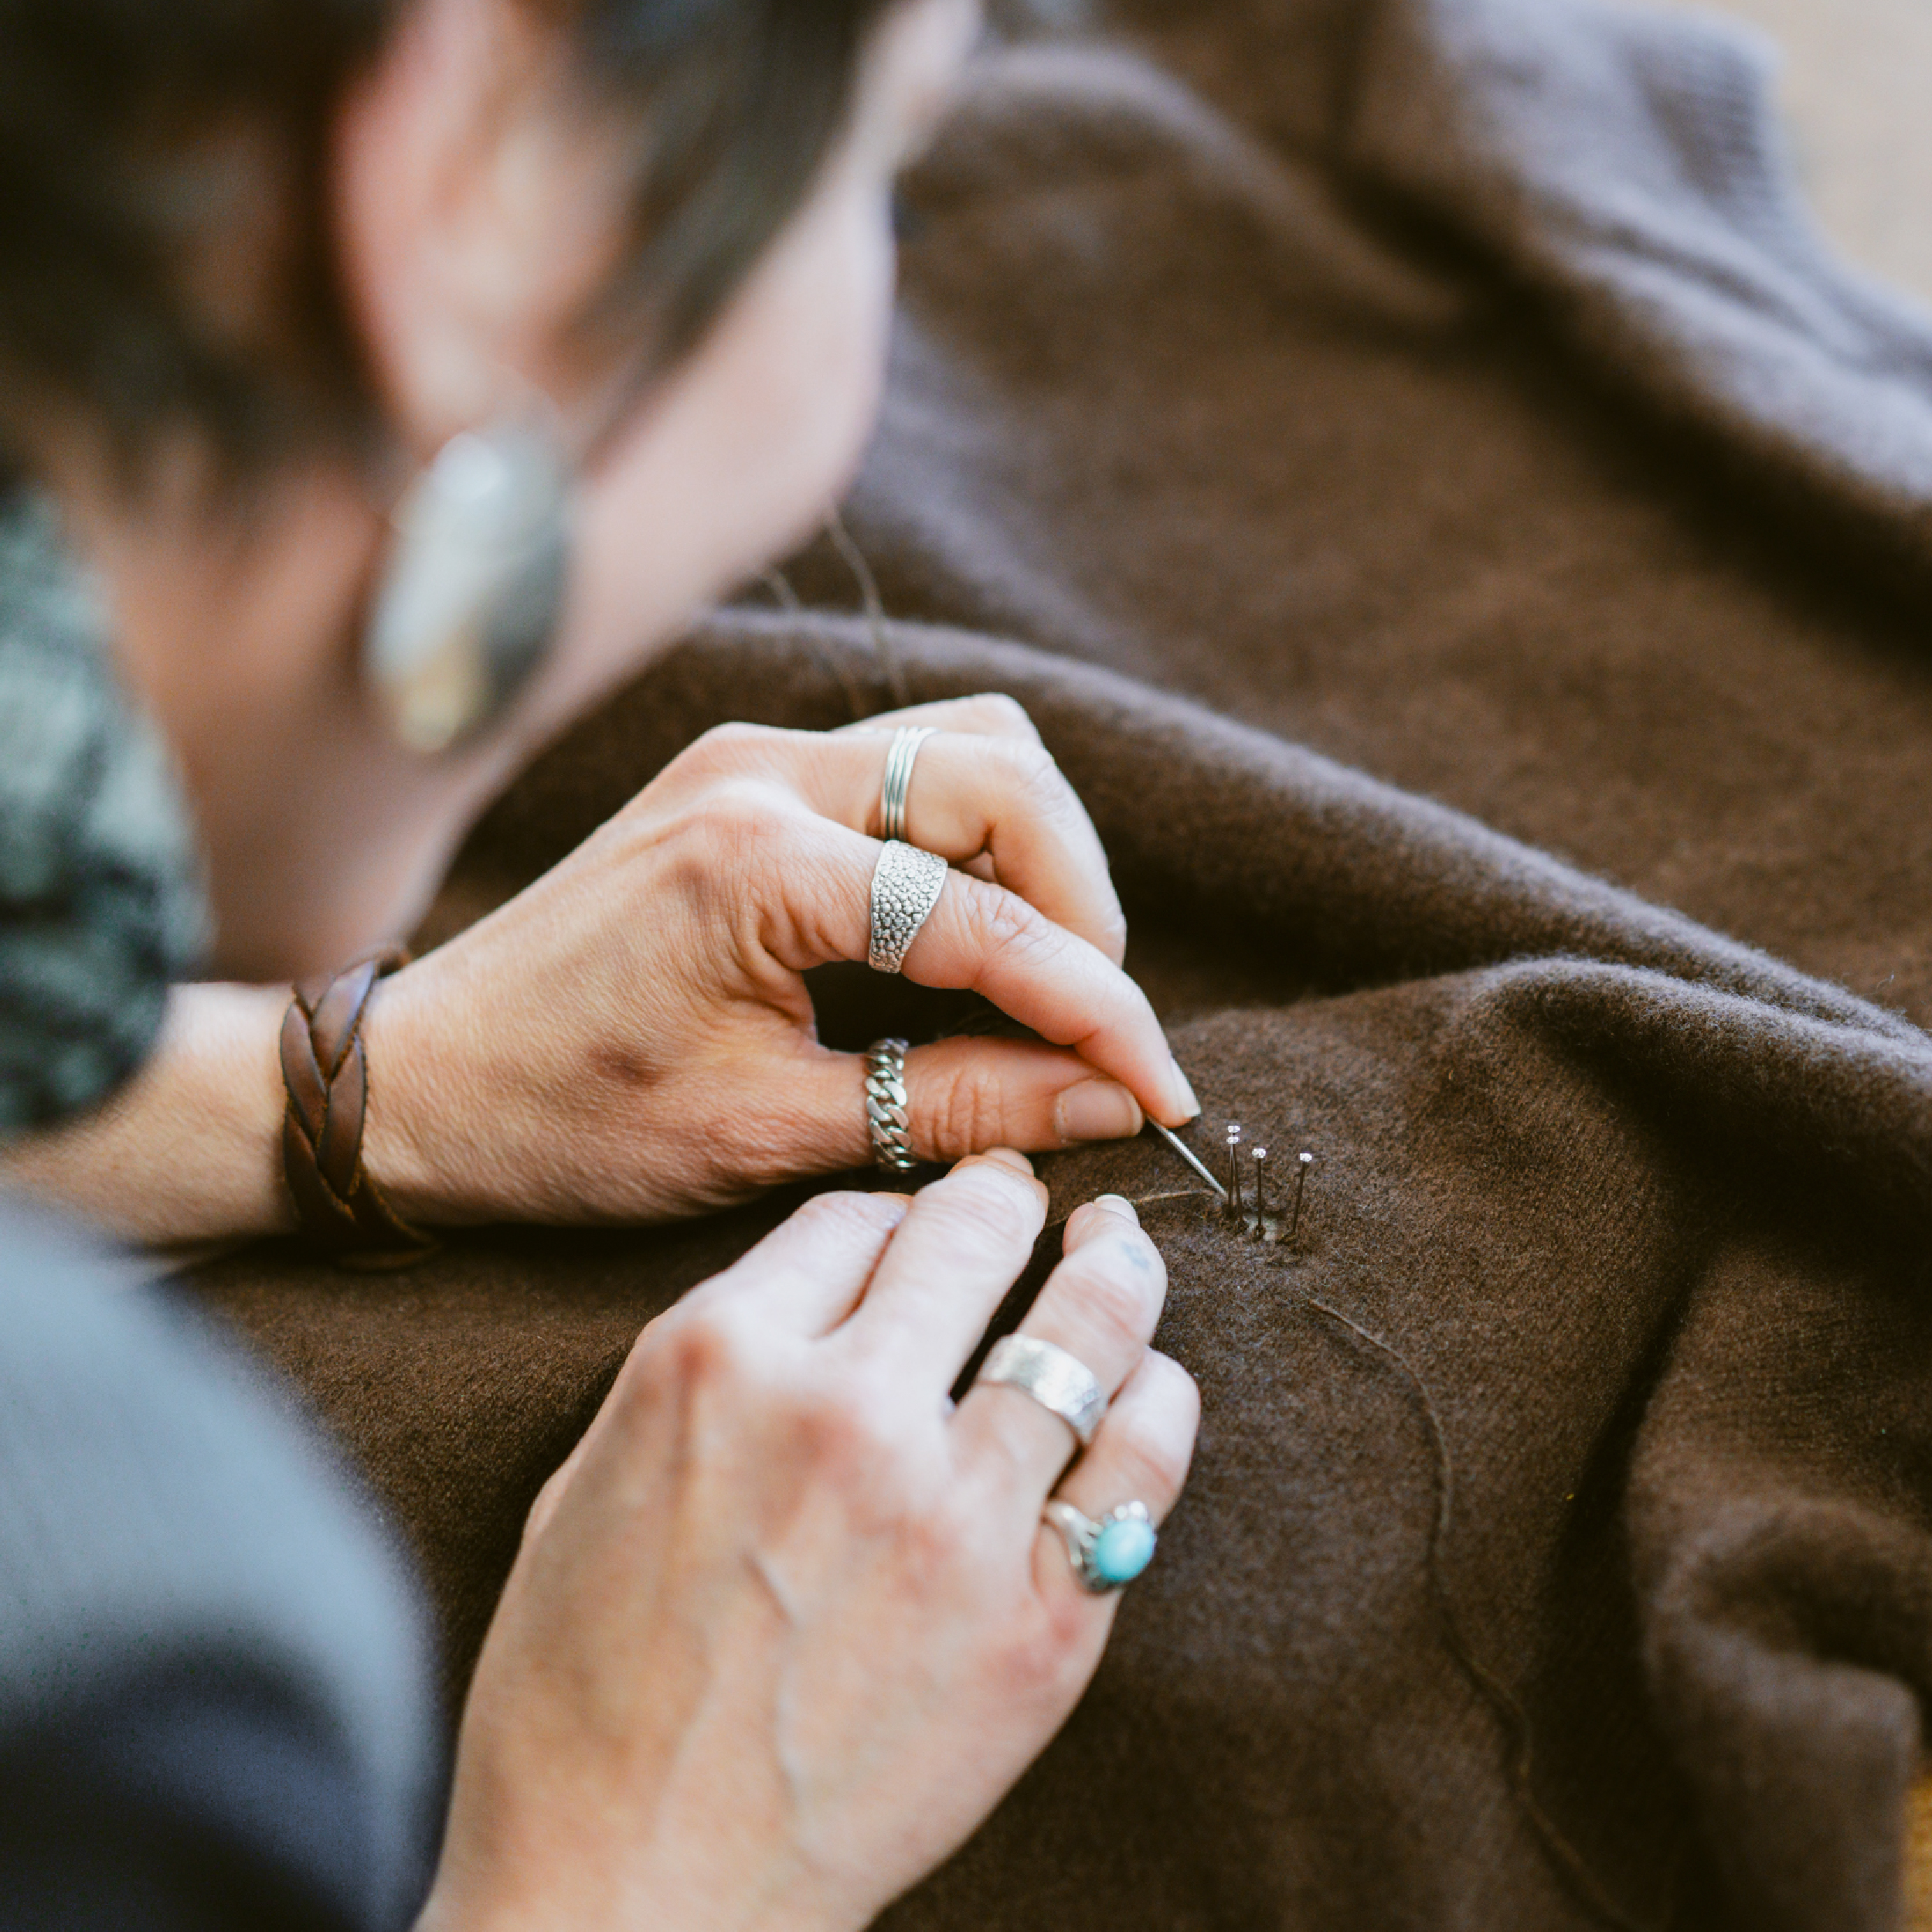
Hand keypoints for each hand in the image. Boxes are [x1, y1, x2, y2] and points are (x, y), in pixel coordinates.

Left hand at [364, 694, 1197, 1222]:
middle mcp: (761, 774)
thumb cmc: (561, 1121)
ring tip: (1042, 976)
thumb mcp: (767, 1133)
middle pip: (1006, 771)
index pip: (988, 916)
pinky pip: (910, 769)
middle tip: (1093, 1020)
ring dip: (1036, 853)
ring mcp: (750, 759)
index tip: (1162, 1090)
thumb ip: (954, 1103)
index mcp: (757, 863)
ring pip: (970, 745)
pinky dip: (971, 841)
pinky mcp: (745, 777)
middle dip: (1082, 899)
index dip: (1097, 1008)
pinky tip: (971, 933)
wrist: (417, 1082)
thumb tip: (1107, 1099)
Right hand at [417, 1154, 1198, 1931]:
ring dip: (1115, 1266)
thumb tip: (825, 1289)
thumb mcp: (589, 1478)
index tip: (918, 1226)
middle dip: (1004, 1200)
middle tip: (1028, 1199)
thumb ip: (715, 1365)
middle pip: (971, 1235)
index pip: (851, 1218)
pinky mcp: (1037, 1623)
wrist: (630, 1895)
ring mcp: (953, 1518)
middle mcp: (843, 1413)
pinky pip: (1139, 1466)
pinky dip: (1158, 1402)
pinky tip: (1154, 1380)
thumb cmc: (582, 1697)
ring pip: (1086, 1326)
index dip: (893, 1214)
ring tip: (1121, 1246)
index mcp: (716, 1362)